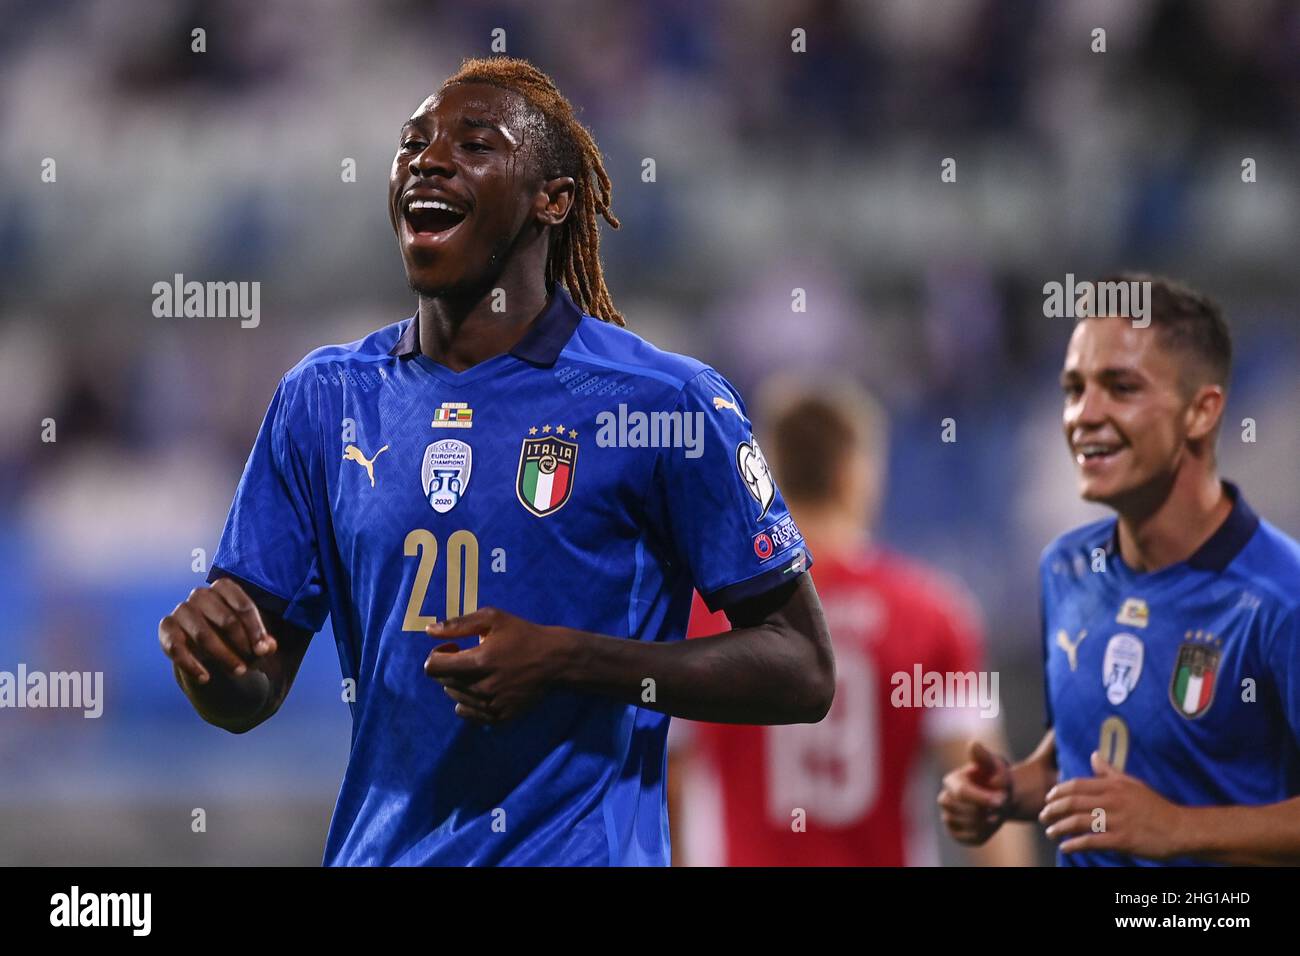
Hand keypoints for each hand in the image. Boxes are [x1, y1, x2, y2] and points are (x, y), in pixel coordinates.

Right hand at [159, 578, 276, 683]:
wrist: (206, 646)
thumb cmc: (235, 636)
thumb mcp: (252, 638)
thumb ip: (263, 642)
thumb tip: (268, 647)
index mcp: (224, 588)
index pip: (244, 606)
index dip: (255, 630)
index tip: (264, 650)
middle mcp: (201, 594)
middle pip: (226, 620)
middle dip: (241, 644)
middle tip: (252, 664)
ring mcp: (182, 610)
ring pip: (203, 634)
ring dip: (222, 655)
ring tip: (238, 671)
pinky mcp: (166, 628)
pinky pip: (176, 647)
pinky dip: (191, 664)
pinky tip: (205, 678)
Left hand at [423, 608, 567, 723]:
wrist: (555, 661)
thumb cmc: (523, 635)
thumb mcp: (493, 619)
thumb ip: (458, 624)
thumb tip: (429, 631)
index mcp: (479, 661)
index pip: (433, 668)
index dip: (437, 655)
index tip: (453, 648)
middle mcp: (482, 688)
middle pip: (444, 682)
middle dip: (451, 668)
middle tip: (471, 657)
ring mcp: (491, 706)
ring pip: (455, 698)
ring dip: (460, 683)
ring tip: (482, 671)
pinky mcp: (500, 718)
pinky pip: (468, 713)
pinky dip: (470, 701)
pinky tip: (486, 687)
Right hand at [938, 741, 1012, 844]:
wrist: (999, 796)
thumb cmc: (996, 777)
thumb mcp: (995, 764)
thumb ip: (984, 757)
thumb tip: (974, 744)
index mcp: (951, 781)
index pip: (962, 792)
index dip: (982, 798)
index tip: (1001, 800)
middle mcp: (945, 799)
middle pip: (966, 812)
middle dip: (988, 810)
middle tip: (1002, 805)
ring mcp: (948, 818)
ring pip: (971, 826)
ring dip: (989, 822)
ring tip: (998, 812)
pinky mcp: (956, 834)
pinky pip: (973, 838)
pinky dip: (986, 833)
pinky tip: (991, 823)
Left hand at [1039, 750, 1186, 858]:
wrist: (1180, 828)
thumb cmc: (1155, 806)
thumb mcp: (1132, 784)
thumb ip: (1109, 772)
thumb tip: (1094, 755)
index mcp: (1113, 786)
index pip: (1076, 785)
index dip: (1058, 792)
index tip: (1048, 798)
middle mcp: (1112, 801)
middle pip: (1072, 802)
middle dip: (1053, 809)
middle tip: (1043, 816)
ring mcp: (1117, 821)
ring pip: (1078, 822)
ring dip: (1059, 827)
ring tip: (1050, 832)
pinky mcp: (1122, 840)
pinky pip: (1091, 841)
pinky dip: (1075, 844)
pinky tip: (1066, 847)